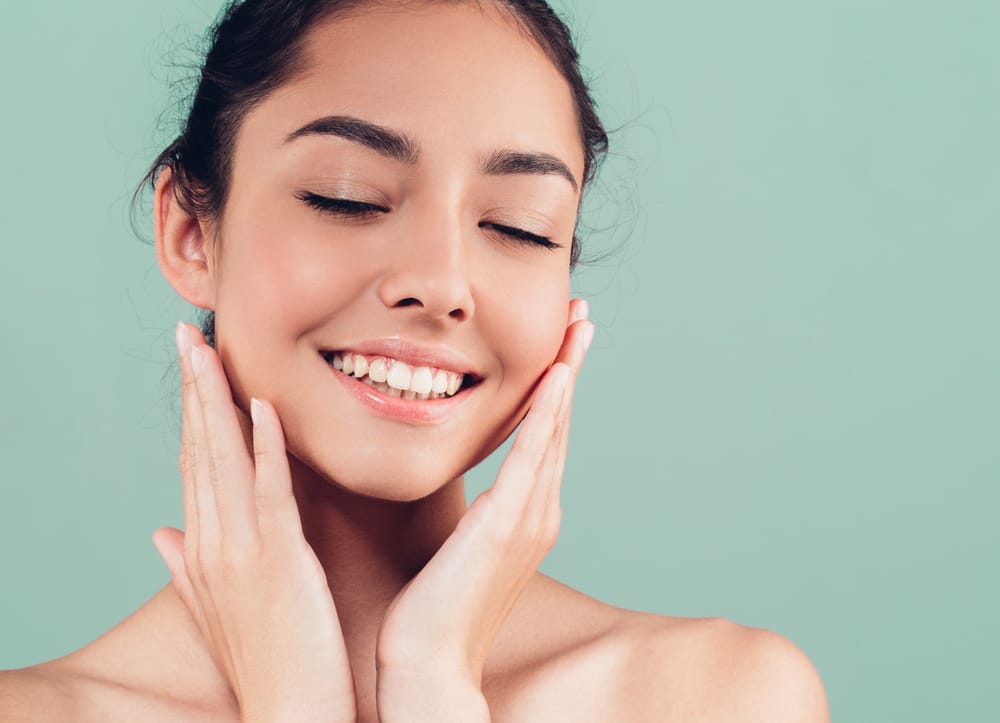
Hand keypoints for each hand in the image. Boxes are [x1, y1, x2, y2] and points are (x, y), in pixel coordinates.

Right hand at [151, 322, 357, 722]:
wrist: (289, 714)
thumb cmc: (265, 660)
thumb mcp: (217, 610)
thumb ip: (186, 567)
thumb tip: (159, 532)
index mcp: (201, 550)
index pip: (193, 465)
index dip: (190, 412)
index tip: (190, 366)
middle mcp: (212, 543)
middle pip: (199, 451)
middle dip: (193, 390)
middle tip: (186, 334)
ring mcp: (241, 550)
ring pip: (224, 461)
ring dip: (217, 402)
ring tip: (209, 349)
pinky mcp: (278, 560)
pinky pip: (270, 492)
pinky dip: (265, 446)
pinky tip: (263, 405)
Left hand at [374, 299, 594, 720]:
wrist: (430, 664)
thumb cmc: (436, 610)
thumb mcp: (461, 547)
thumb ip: (478, 512)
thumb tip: (480, 492)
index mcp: (527, 514)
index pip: (544, 436)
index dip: (556, 386)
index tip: (561, 343)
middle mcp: (539, 511)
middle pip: (559, 423)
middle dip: (570, 366)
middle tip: (582, 316)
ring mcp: (529, 519)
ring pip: (552, 431)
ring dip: (566, 374)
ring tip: (577, 328)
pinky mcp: (506, 526)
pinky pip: (530, 459)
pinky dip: (546, 415)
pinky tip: (554, 377)